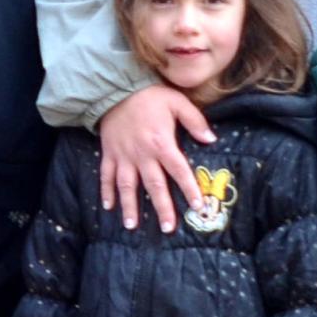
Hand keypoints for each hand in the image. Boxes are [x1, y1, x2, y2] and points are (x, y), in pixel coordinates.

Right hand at [97, 82, 212, 232]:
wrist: (116, 87)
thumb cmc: (151, 96)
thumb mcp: (178, 102)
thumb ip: (195, 122)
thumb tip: (211, 140)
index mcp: (161, 142)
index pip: (178, 170)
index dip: (189, 189)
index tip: (198, 206)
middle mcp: (142, 154)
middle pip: (154, 185)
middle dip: (162, 208)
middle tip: (167, 228)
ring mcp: (123, 155)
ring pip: (126, 185)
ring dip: (129, 206)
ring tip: (130, 226)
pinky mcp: (109, 153)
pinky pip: (106, 175)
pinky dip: (105, 191)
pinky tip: (107, 207)